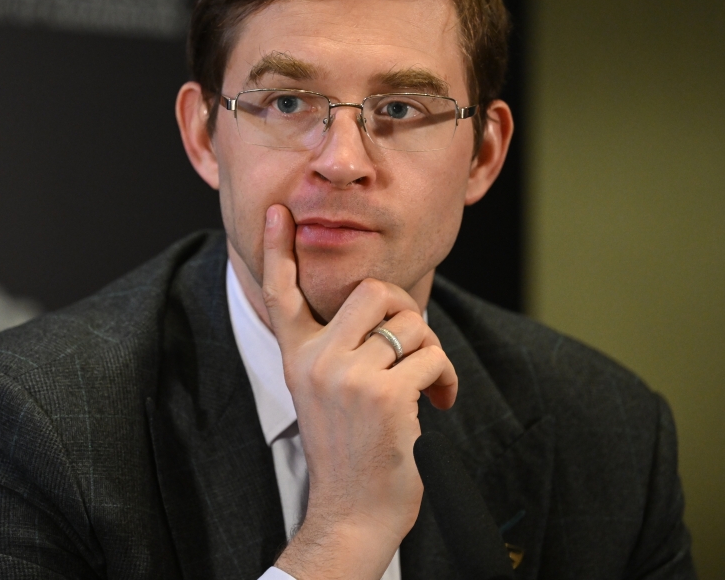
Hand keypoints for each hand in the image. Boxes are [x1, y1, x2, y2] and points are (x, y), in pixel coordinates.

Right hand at [264, 205, 457, 579]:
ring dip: (431, 352)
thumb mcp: (322, 392)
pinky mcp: (386, 397)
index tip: (277, 211)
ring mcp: (349, 377)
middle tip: (414, 344)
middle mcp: (316, 361)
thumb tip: (379, 304)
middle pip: (373, 291)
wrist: (352, 512)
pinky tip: (441, 404)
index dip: (278, 249)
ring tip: (429, 385)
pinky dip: (447, 379)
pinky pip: (433, 358)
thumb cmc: (349, 451)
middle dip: (408, 310)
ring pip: (411, 324)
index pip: (281, 293)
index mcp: (297, 357)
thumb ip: (334, 350)